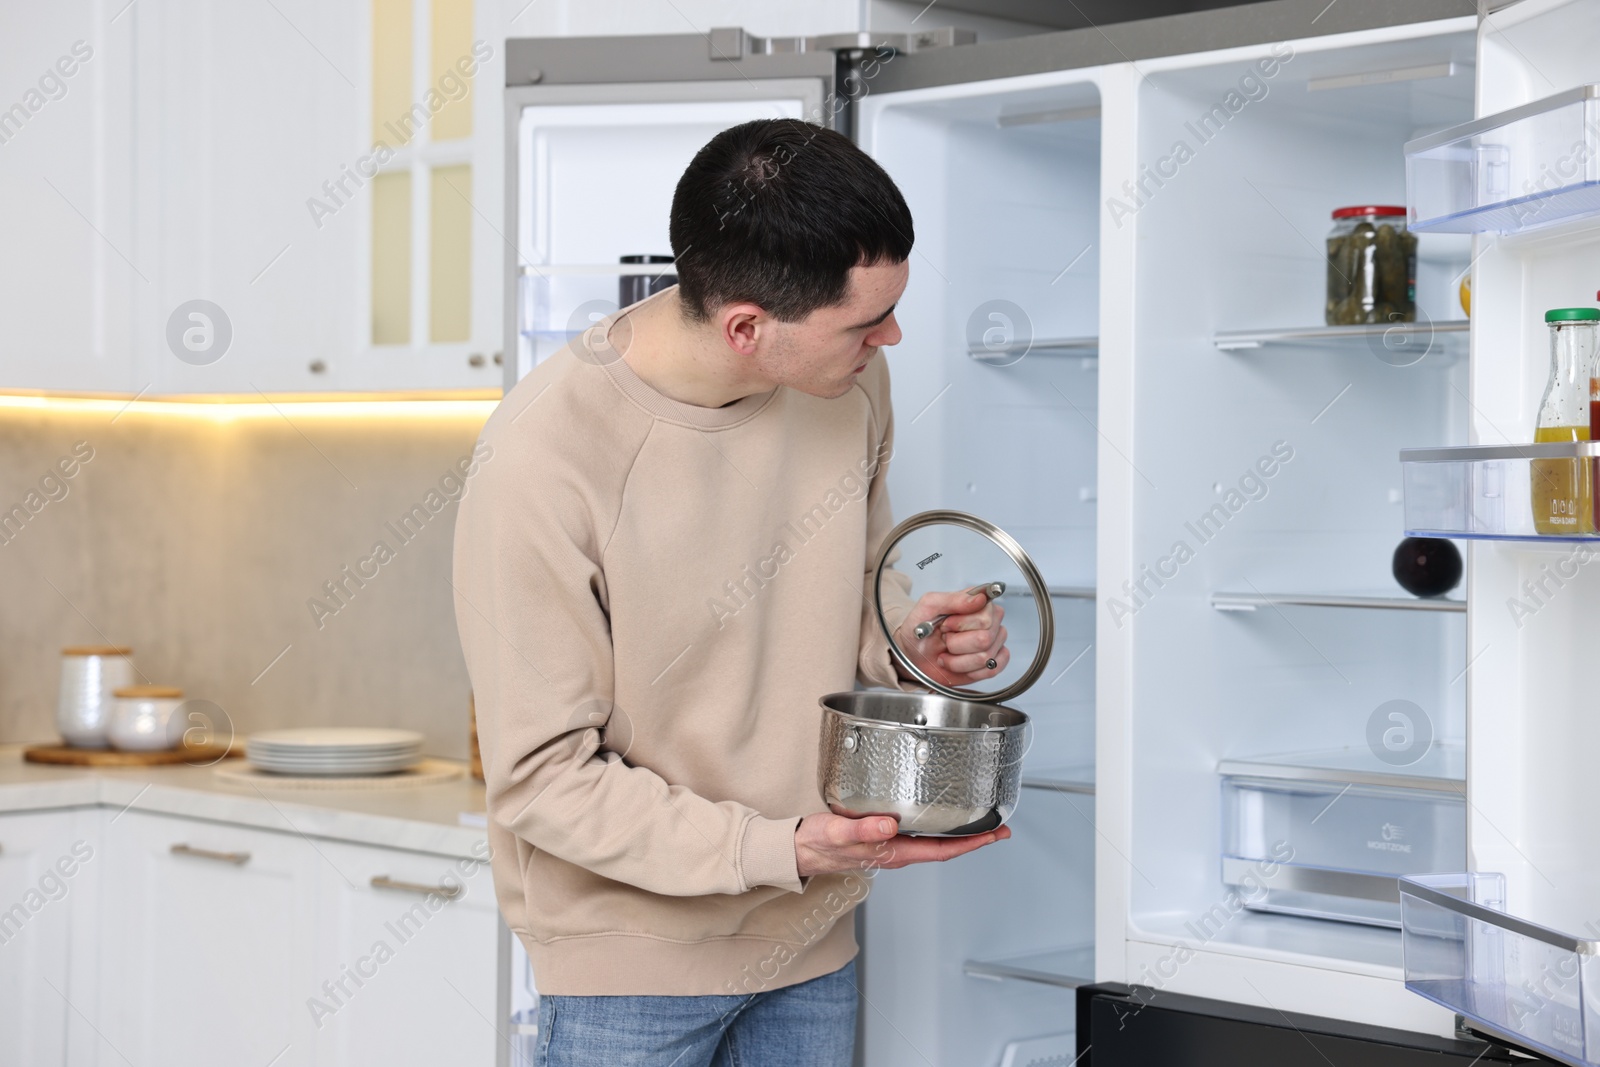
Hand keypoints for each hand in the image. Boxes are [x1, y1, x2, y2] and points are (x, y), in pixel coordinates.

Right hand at [794, 812, 1009, 877]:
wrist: (799, 849)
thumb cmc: (817, 843)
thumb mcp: (838, 832)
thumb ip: (863, 829)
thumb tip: (890, 826)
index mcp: (893, 853)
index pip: (942, 851)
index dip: (971, 844)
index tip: (994, 835)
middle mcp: (897, 852)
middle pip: (945, 848)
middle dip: (974, 839)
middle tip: (999, 827)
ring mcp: (892, 846)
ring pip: (934, 841)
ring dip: (958, 833)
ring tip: (978, 821)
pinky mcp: (884, 837)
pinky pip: (919, 834)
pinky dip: (937, 826)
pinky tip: (940, 815)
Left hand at [892, 588, 1008, 687]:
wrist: (914, 654)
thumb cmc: (922, 629)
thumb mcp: (929, 606)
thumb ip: (954, 599)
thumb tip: (980, 598)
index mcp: (980, 603)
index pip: (985, 618)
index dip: (961, 625)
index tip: (945, 625)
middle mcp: (992, 621)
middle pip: (985, 639)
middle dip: (956, 644)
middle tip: (945, 639)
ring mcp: (995, 643)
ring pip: (985, 658)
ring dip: (958, 660)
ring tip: (948, 652)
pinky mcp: (994, 662)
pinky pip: (991, 670)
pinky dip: (967, 671)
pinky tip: (958, 664)